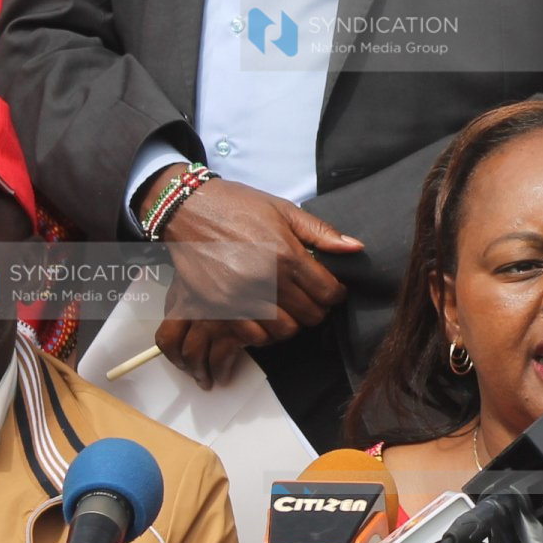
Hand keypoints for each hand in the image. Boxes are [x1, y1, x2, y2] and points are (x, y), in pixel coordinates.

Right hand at [149, 175, 361, 388]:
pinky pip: (254, 337)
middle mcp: (266, 280)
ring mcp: (241, 297)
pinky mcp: (219, 308)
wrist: (187, 208)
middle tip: (309, 297)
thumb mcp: (284, 210)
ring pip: (285, 331)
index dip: (335, 294)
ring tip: (287, 307)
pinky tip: (264, 315)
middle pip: (310, 315)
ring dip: (292, 322)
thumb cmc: (238, 205)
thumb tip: (356, 248)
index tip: (330, 289)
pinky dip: (264, 331)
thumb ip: (321, 233)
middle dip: (316, 309)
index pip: (328, 292)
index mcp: (286, 253)